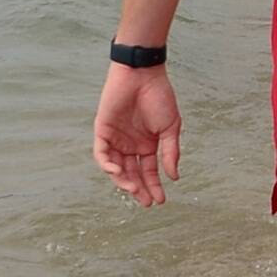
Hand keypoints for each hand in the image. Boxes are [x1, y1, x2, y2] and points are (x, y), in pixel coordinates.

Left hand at [92, 64, 181, 205]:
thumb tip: (174, 176)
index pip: (149, 171)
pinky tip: (117, 172)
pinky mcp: (103, 131)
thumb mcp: (170, 128)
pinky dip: (107, 165)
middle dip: (139, 189)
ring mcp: (116, 139)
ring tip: (134, 189)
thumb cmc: (159, 97)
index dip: (154, 186)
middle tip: (145, 202)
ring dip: (123, 180)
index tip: (160, 200)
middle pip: (132, 173)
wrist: (142, 75)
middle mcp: (131, 145)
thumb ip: (170, 152)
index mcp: (148, 144)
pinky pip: (102, 154)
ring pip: (116, 168)